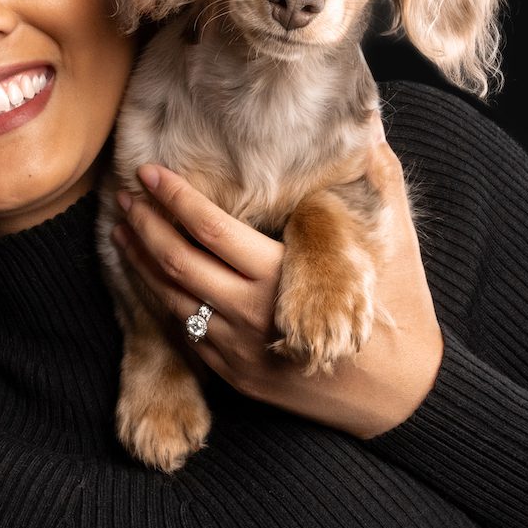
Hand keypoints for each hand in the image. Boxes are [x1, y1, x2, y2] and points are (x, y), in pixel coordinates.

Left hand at [110, 113, 443, 439]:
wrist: (402, 397)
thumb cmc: (401, 311)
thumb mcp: (395, 242)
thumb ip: (376, 183)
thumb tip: (368, 129)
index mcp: (280, 277)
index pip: (209, 229)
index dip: (174, 198)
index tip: (150, 172)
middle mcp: (250, 314)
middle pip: (177, 262)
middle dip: (144, 224)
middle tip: (126, 194)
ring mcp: (238, 351)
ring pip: (171, 300)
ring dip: (140, 262)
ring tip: (124, 230)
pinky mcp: (236, 376)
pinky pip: (184, 333)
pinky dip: (158, 301)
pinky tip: (149, 279)